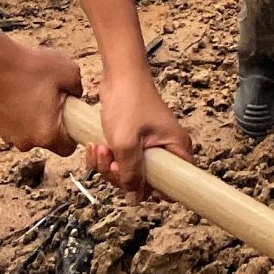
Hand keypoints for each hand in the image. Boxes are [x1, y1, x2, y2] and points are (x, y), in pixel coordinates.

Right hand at [0, 34, 83, 154]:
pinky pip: (14, 124)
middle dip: (53, 122)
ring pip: (29, 131)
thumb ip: (79, 88)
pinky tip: (19, 92)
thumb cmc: (31, 68)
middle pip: (47, 139)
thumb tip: (76, 95)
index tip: (73, 117)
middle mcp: (25, 141)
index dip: (73, 134)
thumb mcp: (69, 71)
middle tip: (53, 98)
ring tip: (34, 92)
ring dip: (34, 117)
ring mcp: (7, 135)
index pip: (67, 148)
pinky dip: (19, 113)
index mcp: (46, 134)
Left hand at [87, 68, 190, 197]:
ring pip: (129, 174)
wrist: (119, 75)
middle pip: (145, 183)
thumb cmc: (129, 100)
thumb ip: (130, 174)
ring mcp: (150, 147)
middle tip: (110, 159)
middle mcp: (167, 150)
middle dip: (120, 175)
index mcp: (176, 149)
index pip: (174, 186)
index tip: (131, 181)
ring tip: (100, 147)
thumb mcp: (126, 142)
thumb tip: (134, 198)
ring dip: (108, 166)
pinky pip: (120, 163)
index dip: (151, 190)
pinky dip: (105, 159)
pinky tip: (97, 145)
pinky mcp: (134, 144)